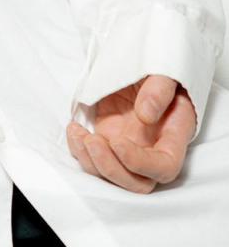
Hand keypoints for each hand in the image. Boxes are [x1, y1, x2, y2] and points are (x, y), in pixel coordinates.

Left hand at [66, 74, 194, 192]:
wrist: (141, 63)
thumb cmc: (159, 68)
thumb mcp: (165, 71)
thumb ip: (159, 90)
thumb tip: (146, 115)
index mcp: (174, 135)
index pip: (164, 167)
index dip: (140, 163)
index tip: (118, 142)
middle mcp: (152, 149)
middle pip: (137, 183)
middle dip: (111, 168)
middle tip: (92, 142)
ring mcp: (130, 147)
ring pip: (112, 175)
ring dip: (91, 162)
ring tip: (77, 133)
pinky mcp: (109, 140)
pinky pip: (94, 159)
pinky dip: (80, 151)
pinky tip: (74, 130)